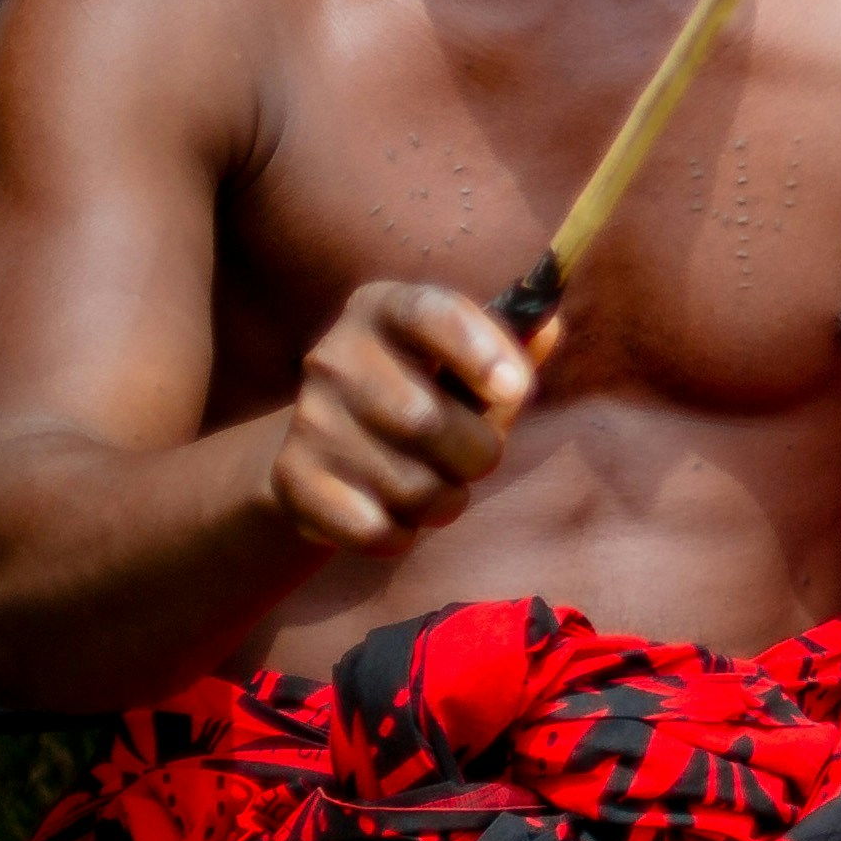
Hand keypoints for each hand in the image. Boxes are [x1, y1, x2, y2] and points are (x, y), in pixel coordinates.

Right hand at [263, 282, 535, 555]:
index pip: (433, 313)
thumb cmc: (425, 392)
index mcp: (384, 308)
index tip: (518, 389)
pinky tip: (397, 512)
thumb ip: (513, 347)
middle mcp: (335, 357)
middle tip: (478, 456)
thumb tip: (547, 329)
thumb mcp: (468, 360)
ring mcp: (308, 420)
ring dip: (446, 499)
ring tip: (440, 485)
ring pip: (409, 485)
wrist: (327, 449)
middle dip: (477, 452)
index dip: (481, 350)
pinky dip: (403, 532)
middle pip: (426, 419)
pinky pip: (375, 528)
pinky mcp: (293, 481)